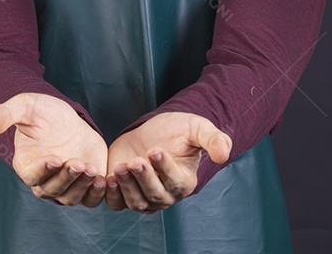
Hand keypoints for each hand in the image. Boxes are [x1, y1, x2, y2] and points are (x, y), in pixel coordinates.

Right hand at [0, 93, 107, 206]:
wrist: (67, 118)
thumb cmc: (42, 112)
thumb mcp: (25, 106)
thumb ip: (5, 114)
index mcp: (27, 164)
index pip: (32, 176)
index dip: (43, 170)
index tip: (55, 159)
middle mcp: (44, 180)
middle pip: (53, 190)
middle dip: (66, 178)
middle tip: (79, 163)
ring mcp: (66, 184)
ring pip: (71, 197)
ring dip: (82, 186)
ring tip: (91, 168)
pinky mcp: (85, 184)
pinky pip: (90, 199)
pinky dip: (97, 193)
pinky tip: (103, 179)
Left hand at [105, 112, 231, 212]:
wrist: (152, 130)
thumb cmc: (177, 131)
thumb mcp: (197, 128)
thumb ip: (213, 139)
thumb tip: (223, 155)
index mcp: (184, 181)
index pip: (175, 181)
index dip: (164, 168)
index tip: (155, 150)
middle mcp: (166, 194)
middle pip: (155, 194)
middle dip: (145, 178)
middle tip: (136, 160)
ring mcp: (144, 196)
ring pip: (135, 201)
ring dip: (127, 185)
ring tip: (120, 167)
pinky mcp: (124, 193)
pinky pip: (117, 203)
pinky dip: (112, 194)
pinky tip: (108, 178)